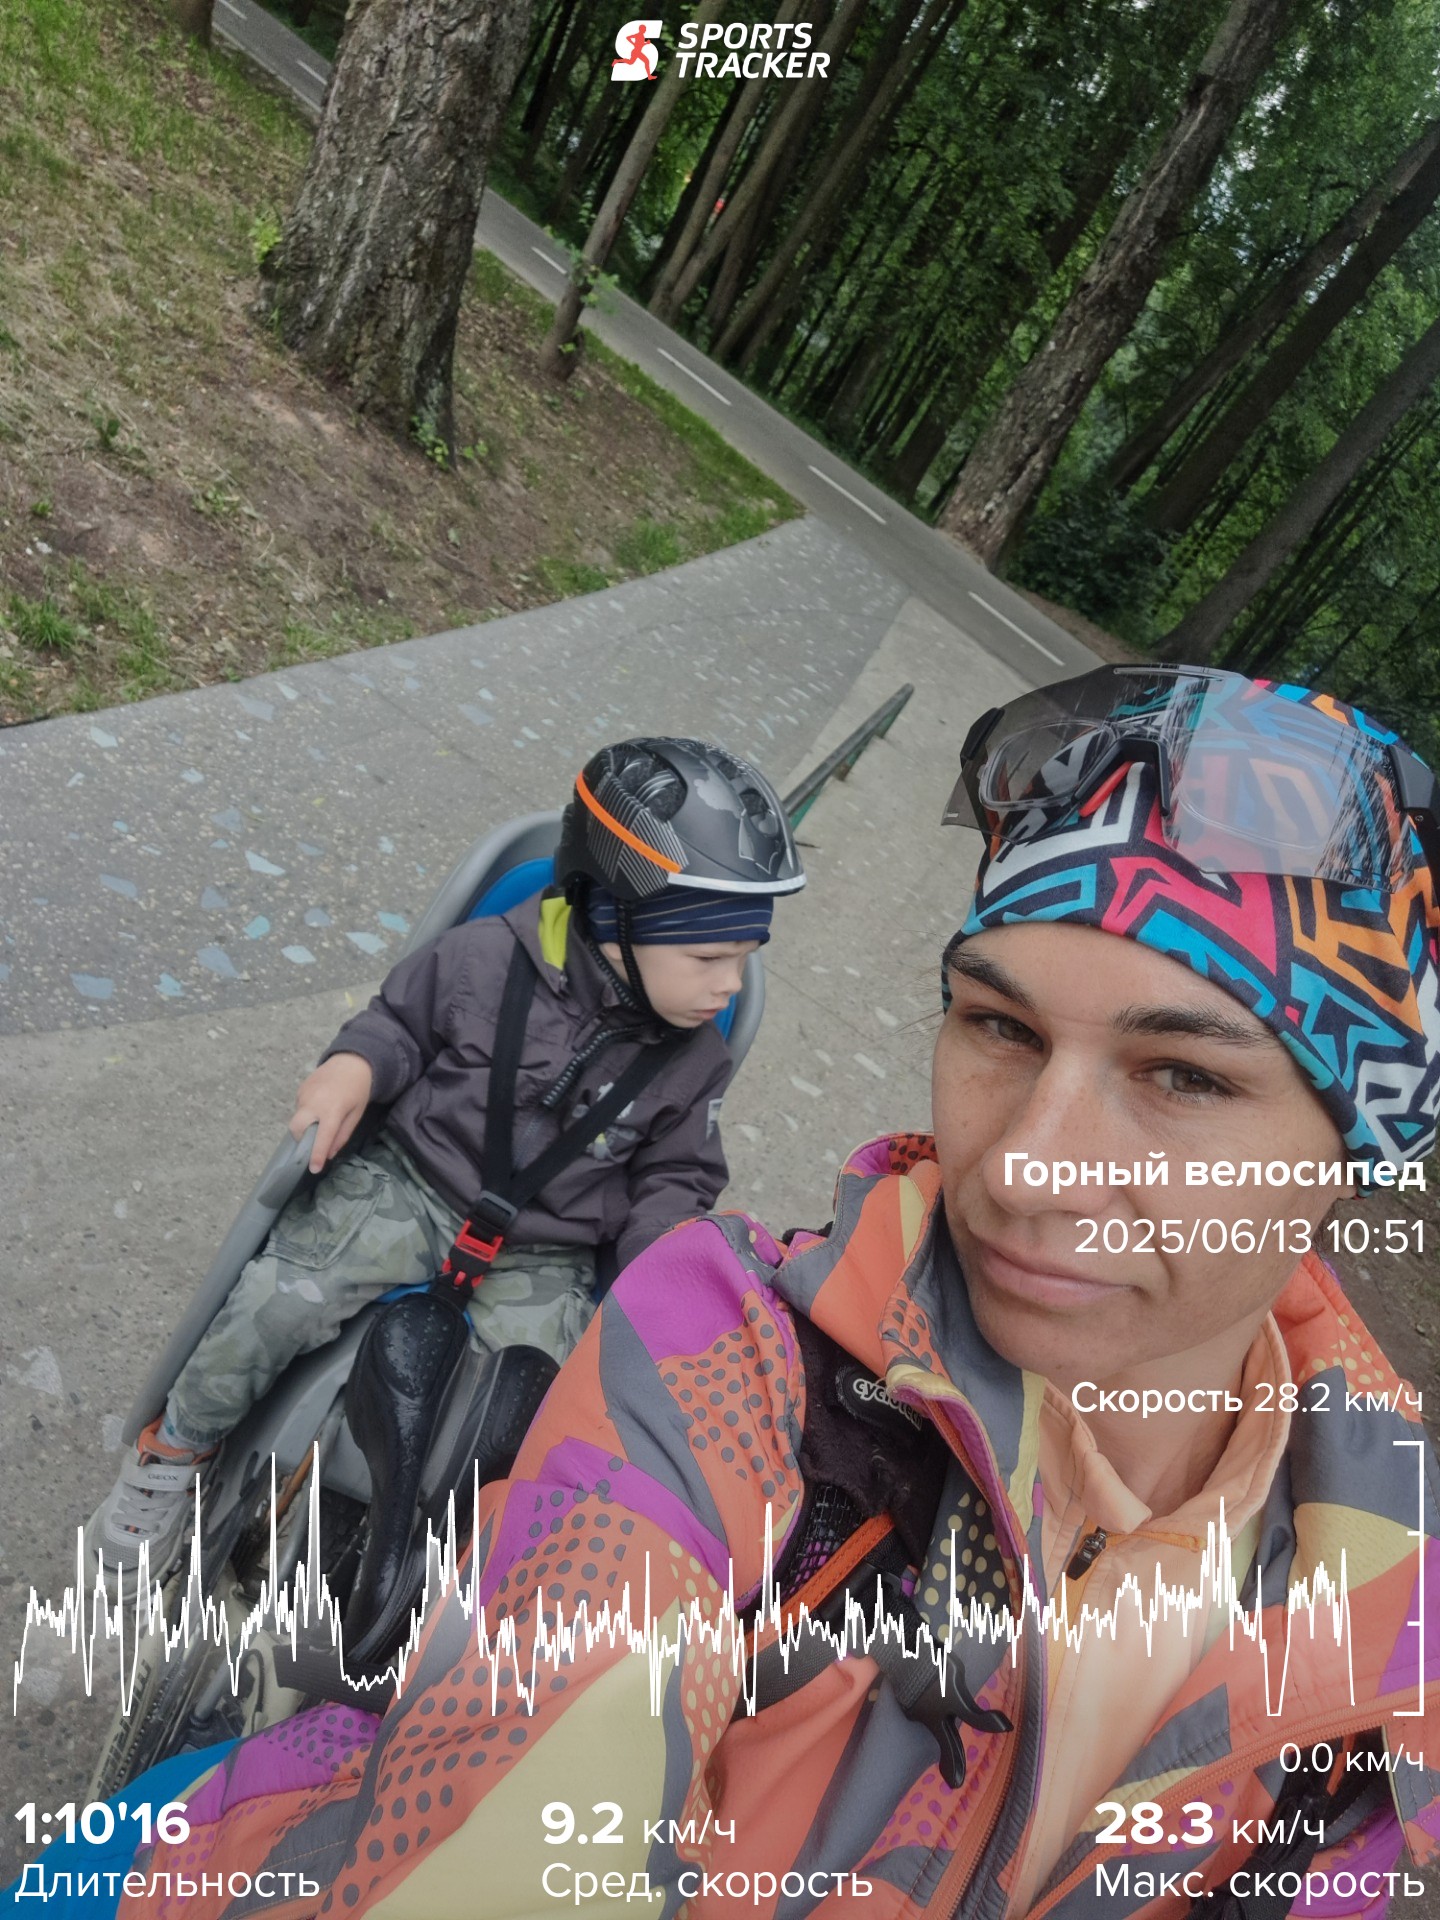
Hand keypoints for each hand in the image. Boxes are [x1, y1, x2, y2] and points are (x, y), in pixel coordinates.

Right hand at [290, 1053, 373, 1171]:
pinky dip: (306, 1112)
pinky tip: (320, 1103)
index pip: (321, 1138)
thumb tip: (329, 1154)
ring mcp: (304, 1094)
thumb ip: (342, 1135)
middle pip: (297, 1129)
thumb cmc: (358, 1090)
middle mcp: (314, 1102)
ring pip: (297, 1118)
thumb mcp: (356, 1114)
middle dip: (301, 1140)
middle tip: (313, 1140)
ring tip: (323, 1115)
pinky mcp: (300, 1088)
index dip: (317, 1155)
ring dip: (306, 1124)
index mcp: (332, 1110)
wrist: (352, 1061)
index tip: (313, 1168)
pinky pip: (299, 1107)